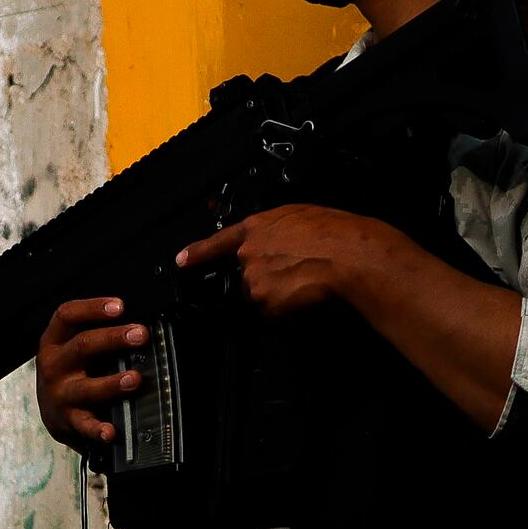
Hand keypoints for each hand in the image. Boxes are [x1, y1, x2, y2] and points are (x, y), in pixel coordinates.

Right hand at [35, 292, 144, 448]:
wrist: (52, 412)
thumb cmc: (69, 372)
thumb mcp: (71, 346)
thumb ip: (94, 332)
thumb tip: (133, 322)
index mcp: (54, 341)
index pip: (67, 316)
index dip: (93, 308)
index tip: (119, 306)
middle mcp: (54, 366)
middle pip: (82, 346)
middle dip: (113, 338)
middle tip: (140, 334)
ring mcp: (60, 394)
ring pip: (86, 387)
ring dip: (112, 383)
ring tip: (134, 379)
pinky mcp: (69, 420)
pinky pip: (85, 425)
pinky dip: (98, 429)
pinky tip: (111, 431)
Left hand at [174, 206, 413, 319]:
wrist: (346, 253)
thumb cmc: (333, 231)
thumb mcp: (299, 216)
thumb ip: (277, 230)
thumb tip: (278, 243)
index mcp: (257, 227)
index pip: (218, 242)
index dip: (198, 252)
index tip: (182, 261)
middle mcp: (248, 253)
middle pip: (246, 276)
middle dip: (265, 279)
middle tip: (295, 274)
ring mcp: (254, 279)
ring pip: (259, 296)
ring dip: (276, 295)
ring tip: (304, 283)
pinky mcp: (265, 301)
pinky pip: (272, 312)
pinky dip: (285, 310)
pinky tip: (304, 295)